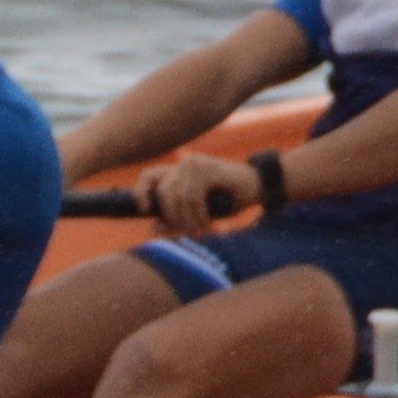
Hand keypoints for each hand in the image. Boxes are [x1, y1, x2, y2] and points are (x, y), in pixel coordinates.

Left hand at [141, 150, 262, 238]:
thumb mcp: (198, 211)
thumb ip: (176, 217)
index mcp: (177, 170)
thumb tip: (153, 227)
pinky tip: (208, 224)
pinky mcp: (207, 168)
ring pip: (178, 197)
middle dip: (173, 218)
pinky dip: (199, 215)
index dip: (140, 192)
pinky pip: (194, 197)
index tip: (144, 210)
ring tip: (201, 232)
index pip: (148, 176)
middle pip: (163, 192)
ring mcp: (194, 163)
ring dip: (189, 220)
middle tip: (188, 234)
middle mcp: (182, 163)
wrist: (258, 186)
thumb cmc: (227, 199)